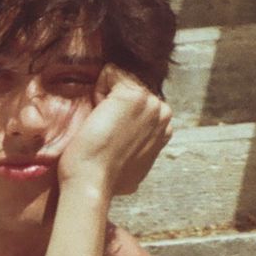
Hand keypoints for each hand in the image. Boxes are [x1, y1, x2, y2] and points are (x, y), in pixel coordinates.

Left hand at [40, 64, 172, 197]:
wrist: (92, 182)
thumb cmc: (104, 178)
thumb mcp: (133, 165)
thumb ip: (139, 146)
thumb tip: (131, 152)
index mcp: (164, 128)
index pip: (137, 101)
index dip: (118, 114)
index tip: (112, 137)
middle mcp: (163, 113)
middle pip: (130, 87)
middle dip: (113, 103)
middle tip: (105, 130)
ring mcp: (151, 103)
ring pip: (121, 79)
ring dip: (105, 97)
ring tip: (102, 125)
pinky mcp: (134, 94)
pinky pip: (110, 73)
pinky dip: (97, 90)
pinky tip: (98, 117)